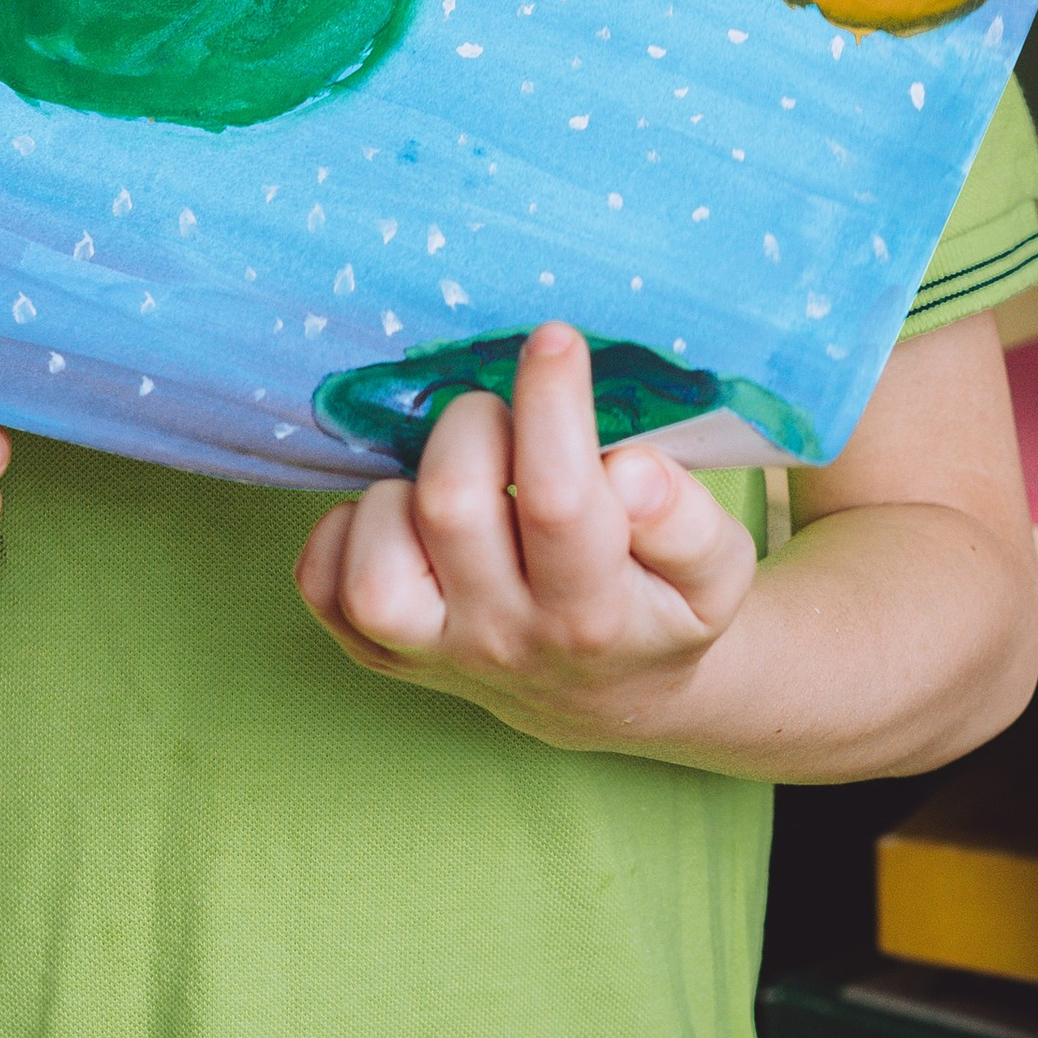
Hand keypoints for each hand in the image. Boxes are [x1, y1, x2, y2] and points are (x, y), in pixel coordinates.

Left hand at [293, 322, 758, 748]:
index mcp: (593, 614)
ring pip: (376, 559)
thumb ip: (688, 521)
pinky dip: (348, 530)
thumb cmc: (658, 608)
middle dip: (476, 425)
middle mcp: (501, 639)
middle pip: (453, 507)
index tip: (555, 341)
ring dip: (406, 488)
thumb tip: (629, 468)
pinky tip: (405, 517)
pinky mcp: (377, 652)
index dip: (551, 406)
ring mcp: (430, 652)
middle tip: (506, 418)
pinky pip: (322, 583)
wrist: (607, 696)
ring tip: (458, 478)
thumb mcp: (715, 574)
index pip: (560, 500)